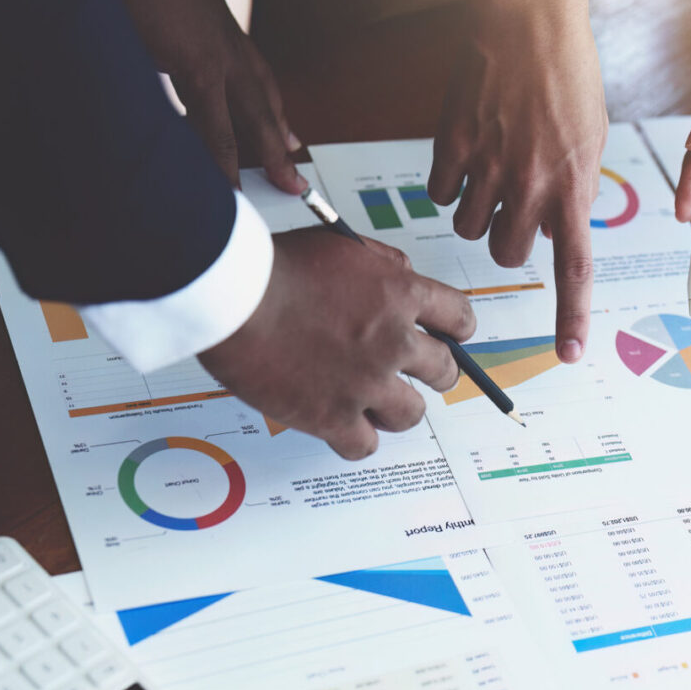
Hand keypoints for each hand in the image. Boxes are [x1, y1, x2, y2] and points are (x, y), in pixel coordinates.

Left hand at [89, 0, 303, 194]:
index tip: (236, 205)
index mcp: (198, 68)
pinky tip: (267, 98)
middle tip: (298, 189)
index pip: (218, 135)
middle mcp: (225, 58)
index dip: (226, 173)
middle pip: (258, 118)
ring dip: (280, 125)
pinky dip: (268, 92)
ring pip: (265, 92)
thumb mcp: (120, 40)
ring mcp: (231, 39)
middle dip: (276, 157)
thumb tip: (134, 124)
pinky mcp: (227, 25)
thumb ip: (137, 86)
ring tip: (295, 149)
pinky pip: (258, 69)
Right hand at [199, 230, 475, 458]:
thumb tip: (404, 276)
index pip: (457, 317)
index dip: (455, 330)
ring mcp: (366, 382)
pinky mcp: (332, 416)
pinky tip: (342, 426)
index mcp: (400, 293)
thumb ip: (382, 263)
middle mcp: (393, 340)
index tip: (448, 338)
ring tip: (375, 403)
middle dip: (434, 372)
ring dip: (396, 408)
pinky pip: (364, 445)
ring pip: (411, 414)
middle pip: (444, 370)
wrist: (233, 297)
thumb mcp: (342, 244)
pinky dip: (355, 438)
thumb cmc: (275, 266)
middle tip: (416, 374)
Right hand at [428, 0, 604, 363]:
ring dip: (476, 208)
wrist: (528, 19)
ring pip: (468, 226)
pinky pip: (440, 192)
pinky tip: (467, 147)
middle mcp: (531, 183)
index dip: (571, 315)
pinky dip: (450, 179)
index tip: (568, 352)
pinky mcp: (452, 145)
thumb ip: (574, 188)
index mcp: (573, 184)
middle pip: (505, 252)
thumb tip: (557, 230)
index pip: (574, 265)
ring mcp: (489, 166)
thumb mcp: (589, 136)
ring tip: (491, 165)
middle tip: (511, 202)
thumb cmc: (566, 71)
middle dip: (505, 237)